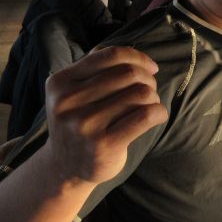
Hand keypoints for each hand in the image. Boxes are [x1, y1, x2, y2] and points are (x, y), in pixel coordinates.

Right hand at [44, 47, 167, 186]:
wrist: (65, 167)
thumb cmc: (81, 120)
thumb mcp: (75, 91)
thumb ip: (96, 67)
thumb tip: (133, 54)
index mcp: (61, 82)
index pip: (110, 56)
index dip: (138, 57)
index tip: (151, 68)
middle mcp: (68, 102)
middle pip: (129, 74)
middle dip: (148, 79)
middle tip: (150, 91)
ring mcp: (84, 124)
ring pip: (140, 93)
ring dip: (154, 97)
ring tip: (149, 106)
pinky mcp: (104, 145)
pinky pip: (146, 115)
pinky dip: (159, 112)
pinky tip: (157, 116)